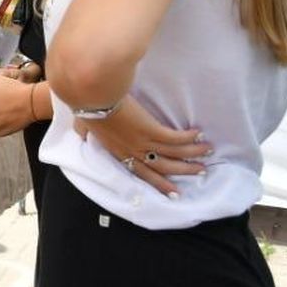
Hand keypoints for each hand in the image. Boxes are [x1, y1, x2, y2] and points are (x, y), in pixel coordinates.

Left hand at [73, 97, 211, 196]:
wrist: (91, 95)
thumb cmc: (86, 106)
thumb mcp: (83, 125)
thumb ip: (84, 132)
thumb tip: (79, 133)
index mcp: (117, 151)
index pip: (140, 171)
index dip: (158, 182)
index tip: (172, 191)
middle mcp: (132, 151)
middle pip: (162, 167)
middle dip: (183, 171)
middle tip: (200, 172)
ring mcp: (142, 141)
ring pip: (173, 154)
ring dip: (192, 155)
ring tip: (207, 153)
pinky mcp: (150, 129)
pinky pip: (174, 138)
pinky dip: (188, 138)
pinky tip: (198, 135)